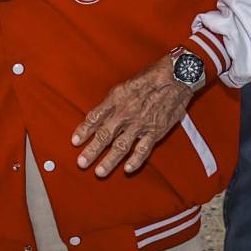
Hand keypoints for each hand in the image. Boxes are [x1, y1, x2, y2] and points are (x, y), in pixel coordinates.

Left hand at [71, 54, 194, 177]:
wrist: (176, 77)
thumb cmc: (151, 77)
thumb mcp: (126, 84)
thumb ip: (114, 101)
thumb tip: (101, 115)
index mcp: (116, 100)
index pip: (95, 117)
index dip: (84, 130)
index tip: (75, 141)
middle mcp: (125, 113)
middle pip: (105, 135)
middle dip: (92, 151)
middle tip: (81, 163)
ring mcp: (140, 124)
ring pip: (121, 146)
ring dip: (109, 160)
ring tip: (99, 172)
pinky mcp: (155, 131)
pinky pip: (143, 149)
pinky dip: (135, 160)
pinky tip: (127, 169)